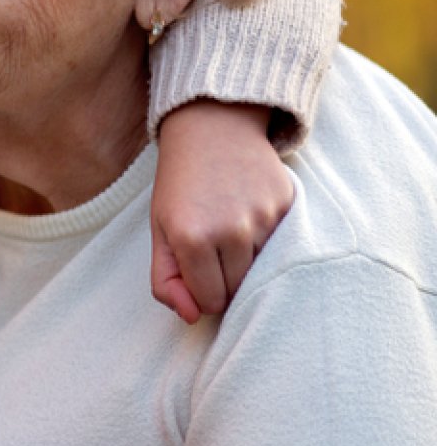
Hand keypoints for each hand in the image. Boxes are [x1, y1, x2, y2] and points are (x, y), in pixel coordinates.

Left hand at [150, 101, 293, 323]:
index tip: (197, 269)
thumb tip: (191, 317)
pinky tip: (252, 214)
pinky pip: (283, 246)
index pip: (210, 302)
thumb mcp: (159, 229)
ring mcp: (263, 218)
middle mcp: (230, 230)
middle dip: (226, 278)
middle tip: (214, 245)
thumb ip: (165, 279)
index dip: (203, 291)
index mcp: (190, 238)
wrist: (213, 128)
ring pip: (264, 272)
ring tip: (233, 227)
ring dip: (249, 260)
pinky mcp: (287, 206)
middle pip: (239, 290)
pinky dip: (269, 240)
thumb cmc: (180, 184)